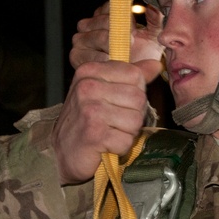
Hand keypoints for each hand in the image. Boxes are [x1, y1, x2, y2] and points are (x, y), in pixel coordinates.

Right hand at [52, 59, 150, 184]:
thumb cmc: (86, 122)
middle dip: (132, 116)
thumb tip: (156, 64)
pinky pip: (126, 140)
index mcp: (90, 71)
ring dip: (127, 133)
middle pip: (138, 98)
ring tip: (109, 133)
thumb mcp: (104, 91)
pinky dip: (120, 148)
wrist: (62, 154)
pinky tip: (105, 145)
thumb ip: (130, 77)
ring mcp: (90, 110)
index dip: (134, 93)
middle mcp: (88, 87)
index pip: (135, 75)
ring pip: (136, 120)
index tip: (117, 103)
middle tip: (112, 123)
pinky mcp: (94, 134)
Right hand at [70, 1, 163, 81]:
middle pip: (104, 20)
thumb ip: (154, 20)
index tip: (134, 26)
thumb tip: (152, 7)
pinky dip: (104, 59)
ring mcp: (81, 39)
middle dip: (120, 32)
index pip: (111, 5)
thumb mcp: (153, 36)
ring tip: (124, 54)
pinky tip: (113, 62)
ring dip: (115, 47)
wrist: (133, 78)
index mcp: (106, 14)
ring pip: (99, 36)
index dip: (124, 16)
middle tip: (132, 42)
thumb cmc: (141, 55)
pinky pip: (89, 54)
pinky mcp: (76, 55)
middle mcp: (90, 24)